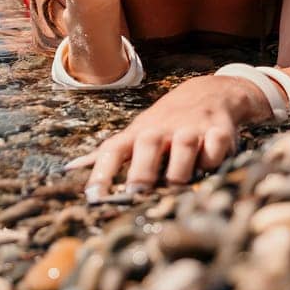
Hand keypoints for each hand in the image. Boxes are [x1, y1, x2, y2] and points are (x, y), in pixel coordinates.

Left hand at [65, 76, 243, 198]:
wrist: (208, 93)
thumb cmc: (164, 123)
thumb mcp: (136, 133)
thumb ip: (108, 154)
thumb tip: (70, 168)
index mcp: (139, 134)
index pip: (114, 150)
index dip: (101, 172)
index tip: (93, 197)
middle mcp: (162, 129)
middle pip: (148, 144)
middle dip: (142, 170)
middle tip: (136, 193)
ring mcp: (191, 128)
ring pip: (184, 146)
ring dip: (180, 169)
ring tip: (176, 186)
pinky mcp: (219, 132)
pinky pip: (215, 147)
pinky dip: (213, 160)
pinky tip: (210, 169)